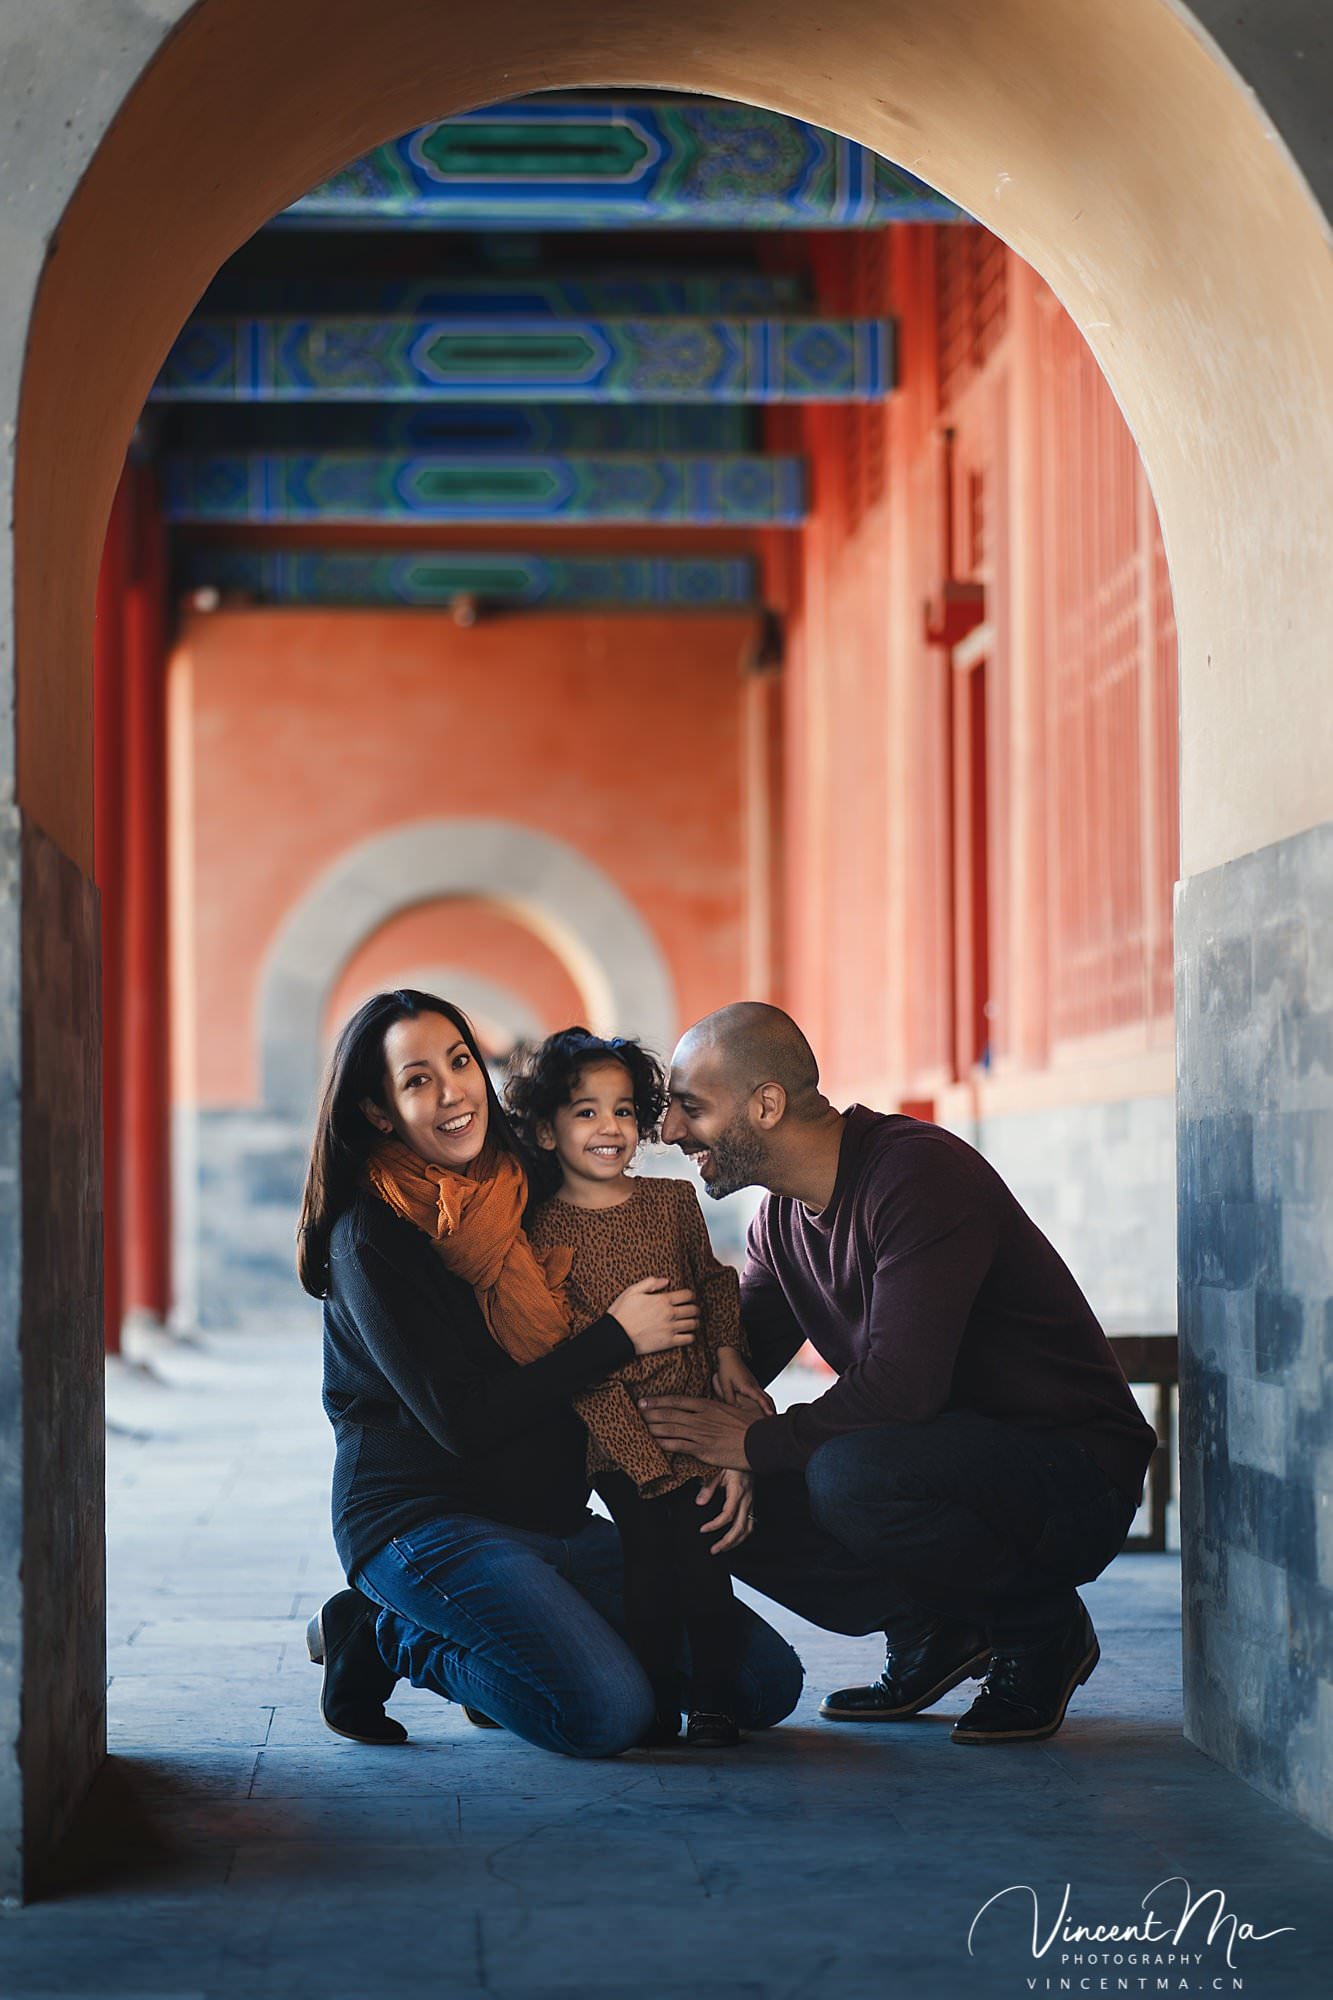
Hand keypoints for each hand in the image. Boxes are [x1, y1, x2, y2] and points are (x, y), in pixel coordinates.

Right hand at [609, 1277, 699, 1356]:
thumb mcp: (632, 1291)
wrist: (616, 1335)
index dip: (691, 1295)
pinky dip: (691, 1336)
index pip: (687, 1295)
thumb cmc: (622, 1312)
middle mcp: (669, 1313)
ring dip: (695, 1322)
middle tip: (694, 1310)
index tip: (690, 1297)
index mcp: (662, 1300)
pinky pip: (688, 1339)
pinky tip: (688, 1335)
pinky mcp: (669, 1342)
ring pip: (693, 1324)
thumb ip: (650, 1283)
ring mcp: (670, 1328)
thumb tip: (666, 1280)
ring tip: (693, 1322)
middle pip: (693, 1309)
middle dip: (695, 1308)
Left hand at [637, 1394, 754, 1468]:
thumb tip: (718, 1379)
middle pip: (669, 1413)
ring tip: (639, 1427)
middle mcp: (701, 1418)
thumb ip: (727, 1394)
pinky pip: (678, 1446)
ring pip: (670, 1429)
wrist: (762, 1441)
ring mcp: (700, 1434)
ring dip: (653, 1427)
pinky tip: (654, 1443)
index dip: (659, 1401)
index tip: (645, 1401)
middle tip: (636, 1412)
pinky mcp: (703, 1450)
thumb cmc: (755, 1423)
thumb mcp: (741, 1403)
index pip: (678, 1401)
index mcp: (709, 1405)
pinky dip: (664, 1443)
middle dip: (650, 1413)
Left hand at [695, 1468, 755, 1554]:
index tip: (703, 1529)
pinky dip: (743, 1534)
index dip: (715, 1525)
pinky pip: (751, 1523)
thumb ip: (709, 1487)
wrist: (749, 1454)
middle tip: (714, 1550)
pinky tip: (735, 1538)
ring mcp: (751, 1503)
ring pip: (748, 1528)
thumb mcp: (718, 1470)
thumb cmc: (733, 1462)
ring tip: (723, 1549)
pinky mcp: (752, 1504)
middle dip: (727, 1542)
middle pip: (740, 1527)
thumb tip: (699, 1502)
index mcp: (737, 1492)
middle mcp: (747, 1500)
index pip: (728, 1515)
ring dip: (736, 1541)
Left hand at [713, 1347, 776, 1415]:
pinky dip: (765, 1401)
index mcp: (748, 1386)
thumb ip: (729, 1399)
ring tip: (772, 1417)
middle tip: (775, 1421)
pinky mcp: (752, 1383)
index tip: (772, 1415)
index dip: (766, 1408)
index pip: (760, 1399)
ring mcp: (754, 1384)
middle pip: (768, 1398)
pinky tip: (764, 1407)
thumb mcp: (725, 1385)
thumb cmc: (727, 1369)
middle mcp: (754, 1385)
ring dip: (770, 1405)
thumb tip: (734, 1409)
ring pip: (766, 1396)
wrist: (730, 1355)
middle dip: (773, 1409)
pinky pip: (761, 1393)